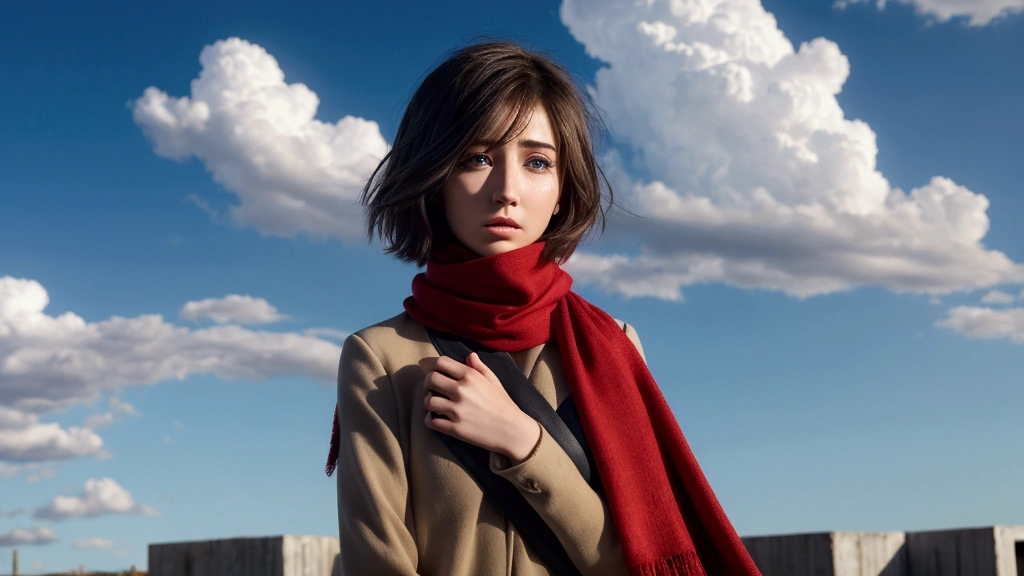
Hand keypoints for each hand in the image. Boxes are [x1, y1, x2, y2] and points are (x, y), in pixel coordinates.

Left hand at [422, 352, 540, 463]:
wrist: (512, 431)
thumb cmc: (503, 404)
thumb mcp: (494, 381)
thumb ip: (480, 367)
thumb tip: (469, 355)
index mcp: (470, 376)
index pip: (441, 362)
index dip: (433, 366)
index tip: (433, 372)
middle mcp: (461, 390)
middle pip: (430, 379)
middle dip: (427, 383)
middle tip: (431, 389)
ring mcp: (457, 410)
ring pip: (428, 401)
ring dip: (428, 403)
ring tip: (435, 406)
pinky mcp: (455, 428)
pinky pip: (431, 422)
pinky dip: (430, 420)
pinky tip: (435, 419)